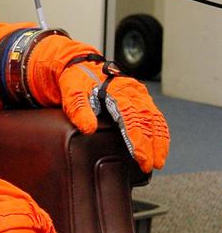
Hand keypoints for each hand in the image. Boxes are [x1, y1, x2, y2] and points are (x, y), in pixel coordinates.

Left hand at [26, 36, 169, 171]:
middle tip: (152, 166)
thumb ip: (79, 108)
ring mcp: (139, 95)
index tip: (140, 157)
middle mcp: (133, 91)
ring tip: (159, 162)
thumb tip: (88, 129)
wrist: (80, 66)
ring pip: (155, 119)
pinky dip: (160, 134)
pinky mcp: (140, 99)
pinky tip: (160, 148)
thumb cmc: (77, 80)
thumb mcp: (72, 92)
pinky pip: (155, 117)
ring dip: (160, 141)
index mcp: (117, 89)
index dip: (137, 139)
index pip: (131, 117)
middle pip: (148, 120)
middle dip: (152, 145)